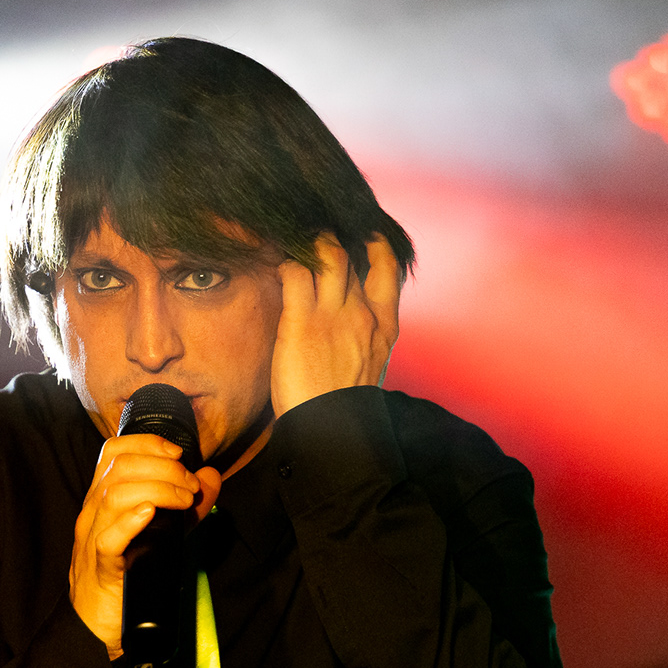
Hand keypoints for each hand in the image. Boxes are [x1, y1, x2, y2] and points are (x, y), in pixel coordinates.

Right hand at [70, 434, 221, 657]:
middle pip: (120, 468)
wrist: (101, 623)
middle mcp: (92, 511)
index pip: (113, 451)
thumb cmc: (128, 573)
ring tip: (184, 501)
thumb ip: (186, 503)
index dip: (147, 443)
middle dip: (163, 468)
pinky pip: (107, 537)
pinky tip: (151, 514)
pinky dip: (130, 521)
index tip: (177, 455)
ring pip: (114, 496)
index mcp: (102, 497)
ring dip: (157, 490)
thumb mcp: (162, 530)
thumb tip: (210, 476)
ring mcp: (92, 537)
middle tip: (190, 487)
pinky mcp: (100, 566)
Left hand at [270, 233, 401, 417]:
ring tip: (294, 245)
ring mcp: (334, 315)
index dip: (376, 244)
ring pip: (327, 254)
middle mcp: (363, 313)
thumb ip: (365, 336)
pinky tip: (278, 269)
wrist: (332, 433)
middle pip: (352, 255)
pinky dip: (286, 263)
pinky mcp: (302, 320)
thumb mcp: (370, 366)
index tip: (363, 235)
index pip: (389, 268)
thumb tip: (351, 318)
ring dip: (309, 245)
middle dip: (332, 239)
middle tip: (313, 234)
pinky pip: (295, 273)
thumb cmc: (344, 406)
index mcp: (385, 326)